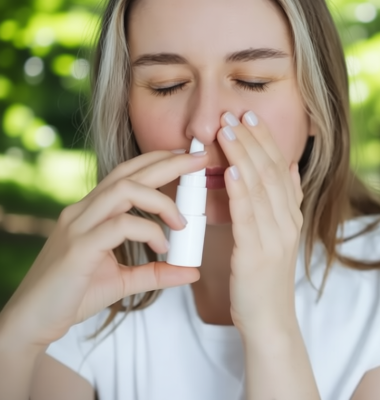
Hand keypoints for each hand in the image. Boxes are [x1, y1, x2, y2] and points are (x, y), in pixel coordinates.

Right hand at [0, 151, 204, 347]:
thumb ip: (157, 273)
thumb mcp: (124, 281)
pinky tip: (162, 247)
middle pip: (128, 173)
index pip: (126, 174)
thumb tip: (192, 270)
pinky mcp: (78, 247)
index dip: (157, 162)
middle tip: (200, 160)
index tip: (187, 160)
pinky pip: (120, 226)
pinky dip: (148, 231)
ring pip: (123, 190)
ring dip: (161, 201)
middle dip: (168, 162)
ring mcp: (78, 226)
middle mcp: (83, 211)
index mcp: (92, 212)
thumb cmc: (73, 296)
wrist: (33, 321)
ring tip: (182, 223)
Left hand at [217, 111, 303, 337]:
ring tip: (227, 131)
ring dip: (243, 156)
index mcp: (291, 217)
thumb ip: (284, 202)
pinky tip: (230, 169)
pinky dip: (240, 189)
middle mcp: (288, 223)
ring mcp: (276, 238)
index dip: (266, 140)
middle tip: (235, 114)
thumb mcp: (278, 236)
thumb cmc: (265, 278)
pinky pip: (249, 216)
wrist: (270, 321)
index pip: (280, 169)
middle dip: (252, 140)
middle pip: (271, 172)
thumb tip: (287, 168)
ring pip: (260, 188)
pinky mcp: (257, 254)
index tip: (250, 116)